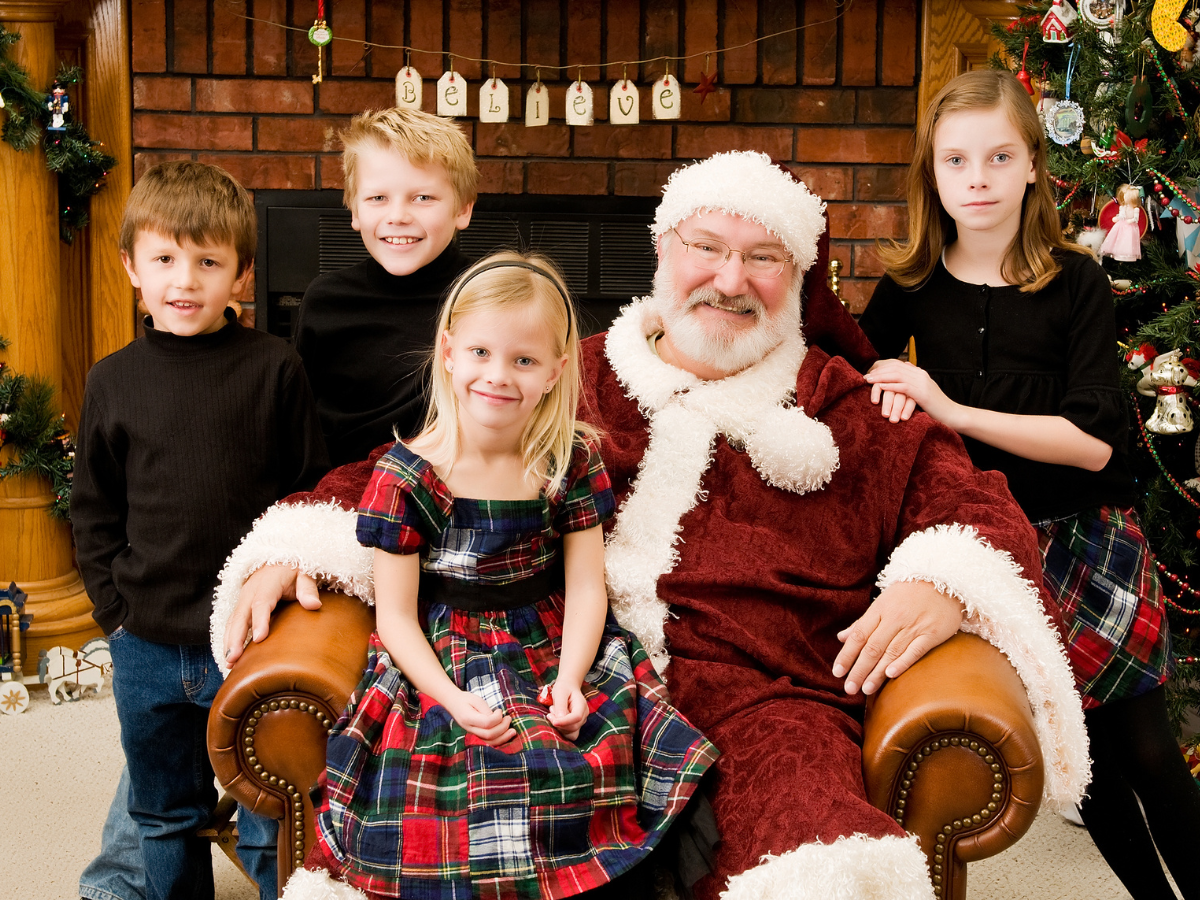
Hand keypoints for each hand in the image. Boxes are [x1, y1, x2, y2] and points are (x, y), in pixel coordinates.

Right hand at [223, 564, 321, 665]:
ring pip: (233, 622)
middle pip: (241, 616)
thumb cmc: (293, 571)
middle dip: (236, 638)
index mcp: (267, 584)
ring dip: (229, 642)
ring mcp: (243, 600)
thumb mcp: (305, 575)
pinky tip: (230, 657)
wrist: (276, 563)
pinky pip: (232, 624)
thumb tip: (314, 605)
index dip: (259, 620)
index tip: (259, 639)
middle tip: (233, 658)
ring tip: (229, 664)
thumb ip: (308, 589)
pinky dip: (229, 640)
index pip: (261, 603)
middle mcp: (250, 592)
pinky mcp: (240, 607)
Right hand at [446, 690, 515, 746]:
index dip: (497, 718)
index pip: (486, 723)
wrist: (454, 704)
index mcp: (468, 718)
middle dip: (503, 728)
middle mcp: (469, 729)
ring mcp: (472, 734)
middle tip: (509, 718)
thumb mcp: (476, 700)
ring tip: (512, 731)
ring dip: (503, 737)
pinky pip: (488, 742)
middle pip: (489, 734)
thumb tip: (497, 718)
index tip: (499, 710)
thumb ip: (486, 710)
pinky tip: (506, 736)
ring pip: (489, 742)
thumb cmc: (466, 700)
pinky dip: (499, 740)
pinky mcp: (476, 735)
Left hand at [547, 681, 588, 740]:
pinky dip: (561, 730)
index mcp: (582, 705)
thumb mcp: (560, 692)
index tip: (553, 721)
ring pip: (571, 733)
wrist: (567, 687)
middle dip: (559, 723)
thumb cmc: (564, 688)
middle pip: (573, 727)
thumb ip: (560, 705)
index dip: (565, 722)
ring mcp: (580, 722)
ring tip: (553, 714)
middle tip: (550, 713)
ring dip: (559, 727)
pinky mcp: (575, 726)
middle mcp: (583, 715)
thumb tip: (560, 718)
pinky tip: (556, 720)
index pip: (576, 717)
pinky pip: (569, 734)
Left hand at [832, 580, 963, 695]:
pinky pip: (915, 650)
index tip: (837, 672)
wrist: (945, 581)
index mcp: (879, 610)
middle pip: (872, 647)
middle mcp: (894, 618)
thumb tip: (841, 638)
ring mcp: (913, 626)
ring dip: (877, 672)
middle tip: (849, 689)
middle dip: (859, 669)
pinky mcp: (932, 633)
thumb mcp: (883, 602)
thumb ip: (863, 622)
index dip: (846, 655)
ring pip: (891, 652)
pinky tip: (891, 675)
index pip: (858, 636)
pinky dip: (902, 662)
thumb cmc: (909, 594)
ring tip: (866, 689)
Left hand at [865, 359, 958, 424]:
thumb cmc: (935, 406)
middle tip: (865, 376)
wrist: (952, 414)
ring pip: (897, 375)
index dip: (882, 368)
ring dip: (881, 378)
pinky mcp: (922, 393)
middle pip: (895, 368)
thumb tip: (902, 378)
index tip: (870, 373)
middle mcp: (920, 374)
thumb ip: (912, 384)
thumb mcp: (922, 392)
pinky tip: (880, 388)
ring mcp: (922, 382)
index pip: (897, 365)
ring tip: (869, 381)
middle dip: (879, 371)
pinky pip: (903, 387)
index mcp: (919, 373)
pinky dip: (890, 386)